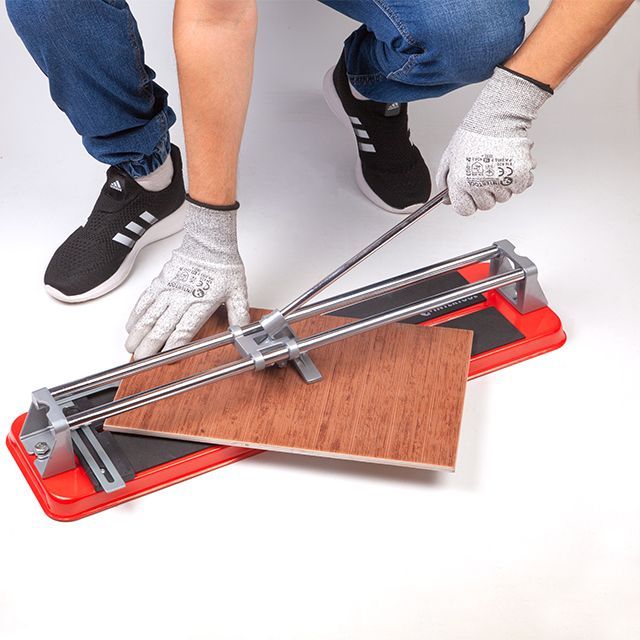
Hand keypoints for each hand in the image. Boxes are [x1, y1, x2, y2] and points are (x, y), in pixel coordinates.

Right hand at [125, 199, 249, 359]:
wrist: (209, 243)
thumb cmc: (223, 266)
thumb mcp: (238, 293)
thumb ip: (239, 314)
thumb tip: (243, 331)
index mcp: (201, 304)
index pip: (184, 331)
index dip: (173, 347)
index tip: (166, 358)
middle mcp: (182, 299)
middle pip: (161, 327)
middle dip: (149, 346)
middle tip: (140, 359)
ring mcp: (168, 290)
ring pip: (149, 315)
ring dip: (138, 333)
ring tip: (130, 347)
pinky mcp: (160, 282)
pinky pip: (144, 300)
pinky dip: (136, 314)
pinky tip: (131, 325)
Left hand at [437, 67, 551, 215]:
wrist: (497, 117)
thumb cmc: (473, 134)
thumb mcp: (450, 156)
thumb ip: (444, 180)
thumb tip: (446, 200)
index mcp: (459, 181)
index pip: (464, 210)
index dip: (469, 202)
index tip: (472, 195)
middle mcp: (478, 183)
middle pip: (486, 205)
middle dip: (487, 192)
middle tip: (487, 172)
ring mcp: (499, 181)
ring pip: (504, 197)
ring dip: (503, 185)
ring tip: (498, 163)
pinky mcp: (519, 175)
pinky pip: (520, 188)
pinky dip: (519, 178)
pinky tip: (511, 163)